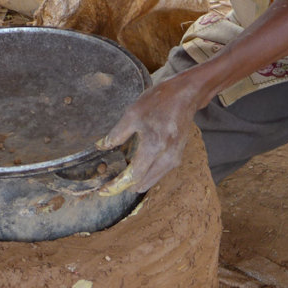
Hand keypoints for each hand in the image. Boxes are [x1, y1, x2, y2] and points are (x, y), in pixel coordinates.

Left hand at [98, 73, 202, 193]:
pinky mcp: (177, 158)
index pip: (133, 175)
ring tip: (121, 174)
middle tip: (109, 182)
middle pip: (142, 183)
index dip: (117, 185)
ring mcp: (174, 159)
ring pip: (150, 181)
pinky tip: (136, 167)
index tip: (103, 191)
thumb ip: (117, 133)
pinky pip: (158, 174)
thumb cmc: (160, 101)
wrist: (186, 96)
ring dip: (136, 181)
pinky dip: (146, 174)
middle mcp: (166, 157)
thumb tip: (102, 146)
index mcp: (154, 146)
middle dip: (125, 185)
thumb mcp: (133, 114)